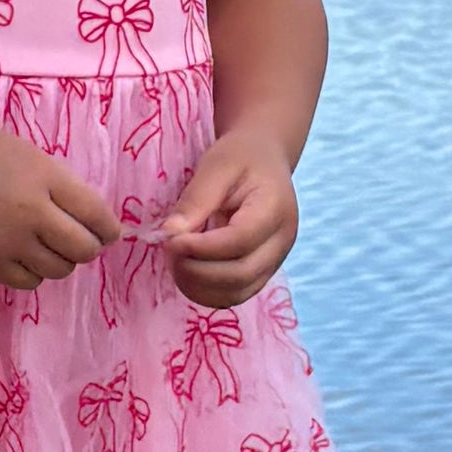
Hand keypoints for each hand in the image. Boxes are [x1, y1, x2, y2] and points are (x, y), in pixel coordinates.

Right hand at [0, 124, 121, 292]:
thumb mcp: (26, 153)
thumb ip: (59, 182)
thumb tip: (91, 217)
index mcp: (43, 179)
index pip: (97, 215)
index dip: (109, 229)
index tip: (107, 231)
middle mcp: (29, 214)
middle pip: (83, 250)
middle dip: (88, 247)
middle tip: (79, 240)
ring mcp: (6, 243)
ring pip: (58, 270)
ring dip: (61, 261)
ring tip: (47, 246)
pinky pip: (28, 282)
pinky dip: (34, 273)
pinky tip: (24, 256)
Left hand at [162, 131, 298, 306]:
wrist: (263, 159)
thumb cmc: (240, 157)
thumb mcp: (216, 166)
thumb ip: (195, 199)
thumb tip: (169, 234)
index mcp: (275, 209)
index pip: (239, 241)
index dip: (201, 248)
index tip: (170, 240)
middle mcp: (282, 241)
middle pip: (240, 274)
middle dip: (196, 270)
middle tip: (169, 250)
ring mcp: (275, 261)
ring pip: (236, 293)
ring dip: (198, 286)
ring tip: (175, 260)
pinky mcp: (262, 272)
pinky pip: (234, 295)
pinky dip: (205, 291)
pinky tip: (186, 271)